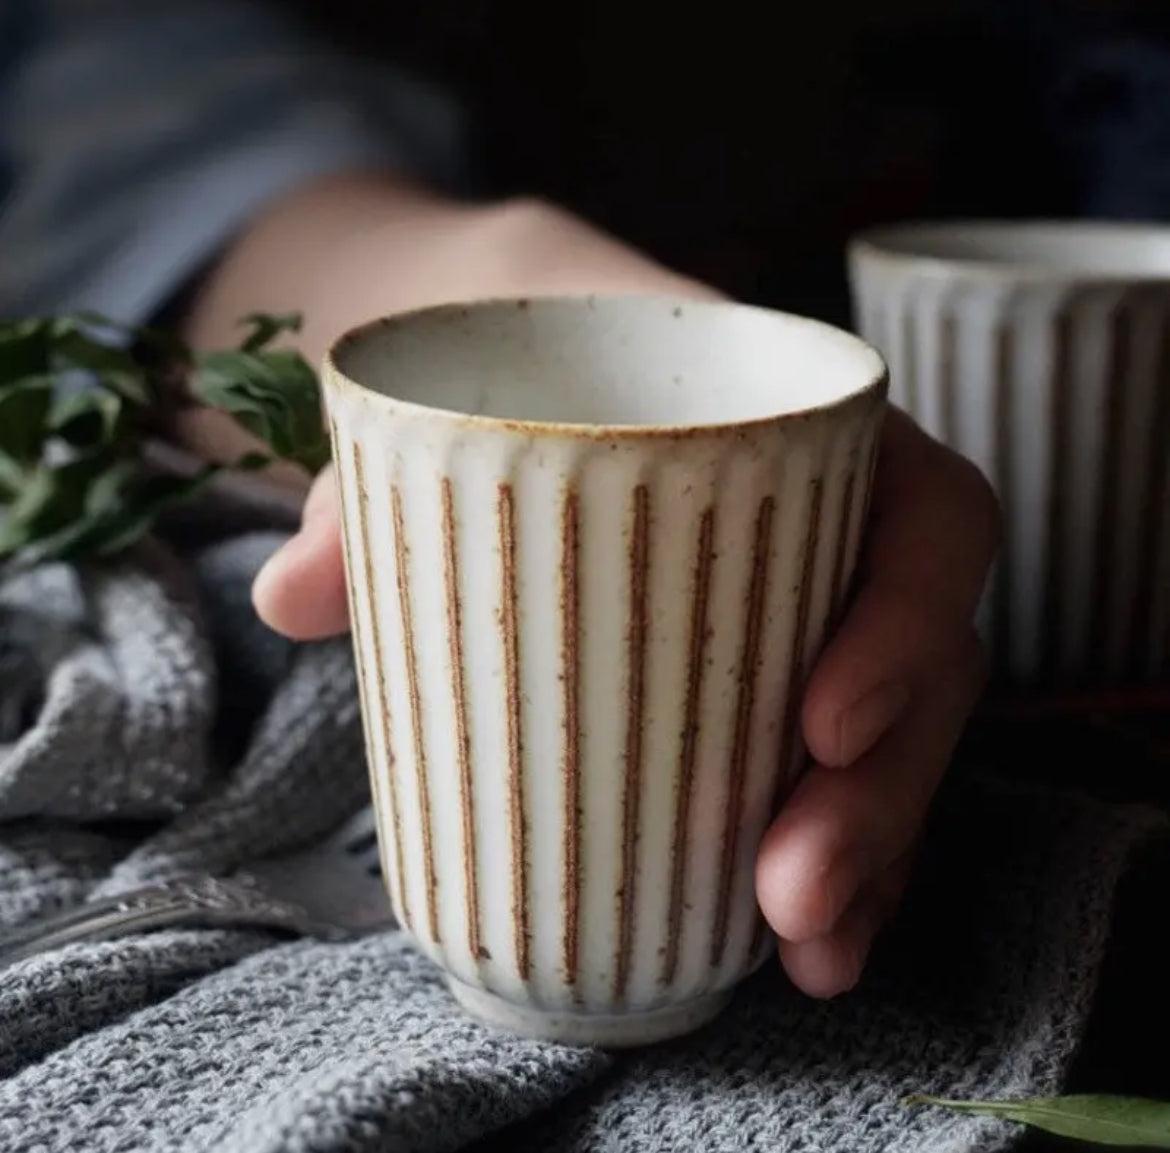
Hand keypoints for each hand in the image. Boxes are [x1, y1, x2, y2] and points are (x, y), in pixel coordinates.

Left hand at [188, 177, 999, 998]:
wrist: (532, 376)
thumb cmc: (523, 391)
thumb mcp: (455, 412)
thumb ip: (370, 489)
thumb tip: (289, 595)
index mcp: (811, 441)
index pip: (931, 515)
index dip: (905, 620)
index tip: (822, 717)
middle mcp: (844, 535)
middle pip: (932, 665)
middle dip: (880, 793)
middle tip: (791, 887)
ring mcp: (830, 620)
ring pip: (903, 744)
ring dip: (872, 856)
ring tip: (805, 951)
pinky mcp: (794, 690)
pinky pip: (854, 782)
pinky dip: (847, 868)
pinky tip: (803, 948)